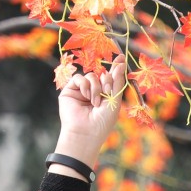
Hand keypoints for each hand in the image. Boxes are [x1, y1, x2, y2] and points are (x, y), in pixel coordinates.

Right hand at [53, 58, 126, 174]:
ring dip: (96, 87)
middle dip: (107, 81)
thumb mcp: (114, 100)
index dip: (115, 67)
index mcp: (105, 95)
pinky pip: (79, 78)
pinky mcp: (70, 91)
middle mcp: (93, 92)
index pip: (110, 78)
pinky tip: (86, 96)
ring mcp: (81, 91)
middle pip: (102, 74)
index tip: (121, 57)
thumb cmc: (102, 122)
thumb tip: (121, 63)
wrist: (86, 133)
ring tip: (95, 102)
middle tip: (107, 92)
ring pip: (91, 76)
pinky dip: (84, 85)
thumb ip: (117, 82)